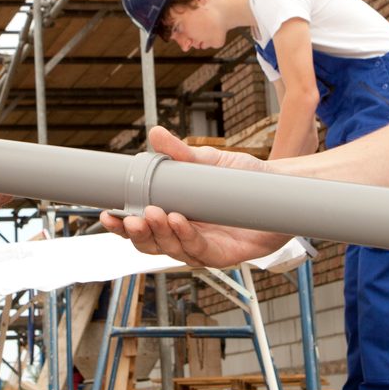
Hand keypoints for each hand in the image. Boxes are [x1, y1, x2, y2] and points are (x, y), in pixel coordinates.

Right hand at [99, 126, 290, 266]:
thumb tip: (155, 133)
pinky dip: (186, 237)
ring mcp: (203, 248)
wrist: (282, 189)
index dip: (121, 225)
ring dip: (159, 234)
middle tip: (131, 217)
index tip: (107, 214)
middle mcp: (185, 235)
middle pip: (150, 244)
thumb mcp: (210, 163)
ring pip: (171, 250)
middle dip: (137, 233)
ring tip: (154, 214)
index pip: (140, 226)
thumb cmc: (245, 180)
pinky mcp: (224, 256)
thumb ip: (182, 154)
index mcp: (175, 215)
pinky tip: (179, 221)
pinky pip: (199, 251)